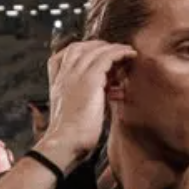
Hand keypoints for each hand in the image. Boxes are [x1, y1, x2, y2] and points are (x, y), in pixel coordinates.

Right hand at [42, 40, 137, 165]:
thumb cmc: (72, 135)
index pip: (64, 55)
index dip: (83, 51)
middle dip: (98, 46)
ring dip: (113, 48)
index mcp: (57, 83)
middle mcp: (64, 75)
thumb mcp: (75, 112)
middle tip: (115, 50)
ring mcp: (75, 75)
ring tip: (127, 51)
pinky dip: (120, 53)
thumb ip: (87, 97)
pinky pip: (107, 57)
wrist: (65, 142)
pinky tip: (130, 55)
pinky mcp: (89, 80)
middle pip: (79, 47)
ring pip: (94, 50)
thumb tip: (107, 91)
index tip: (99, 55)